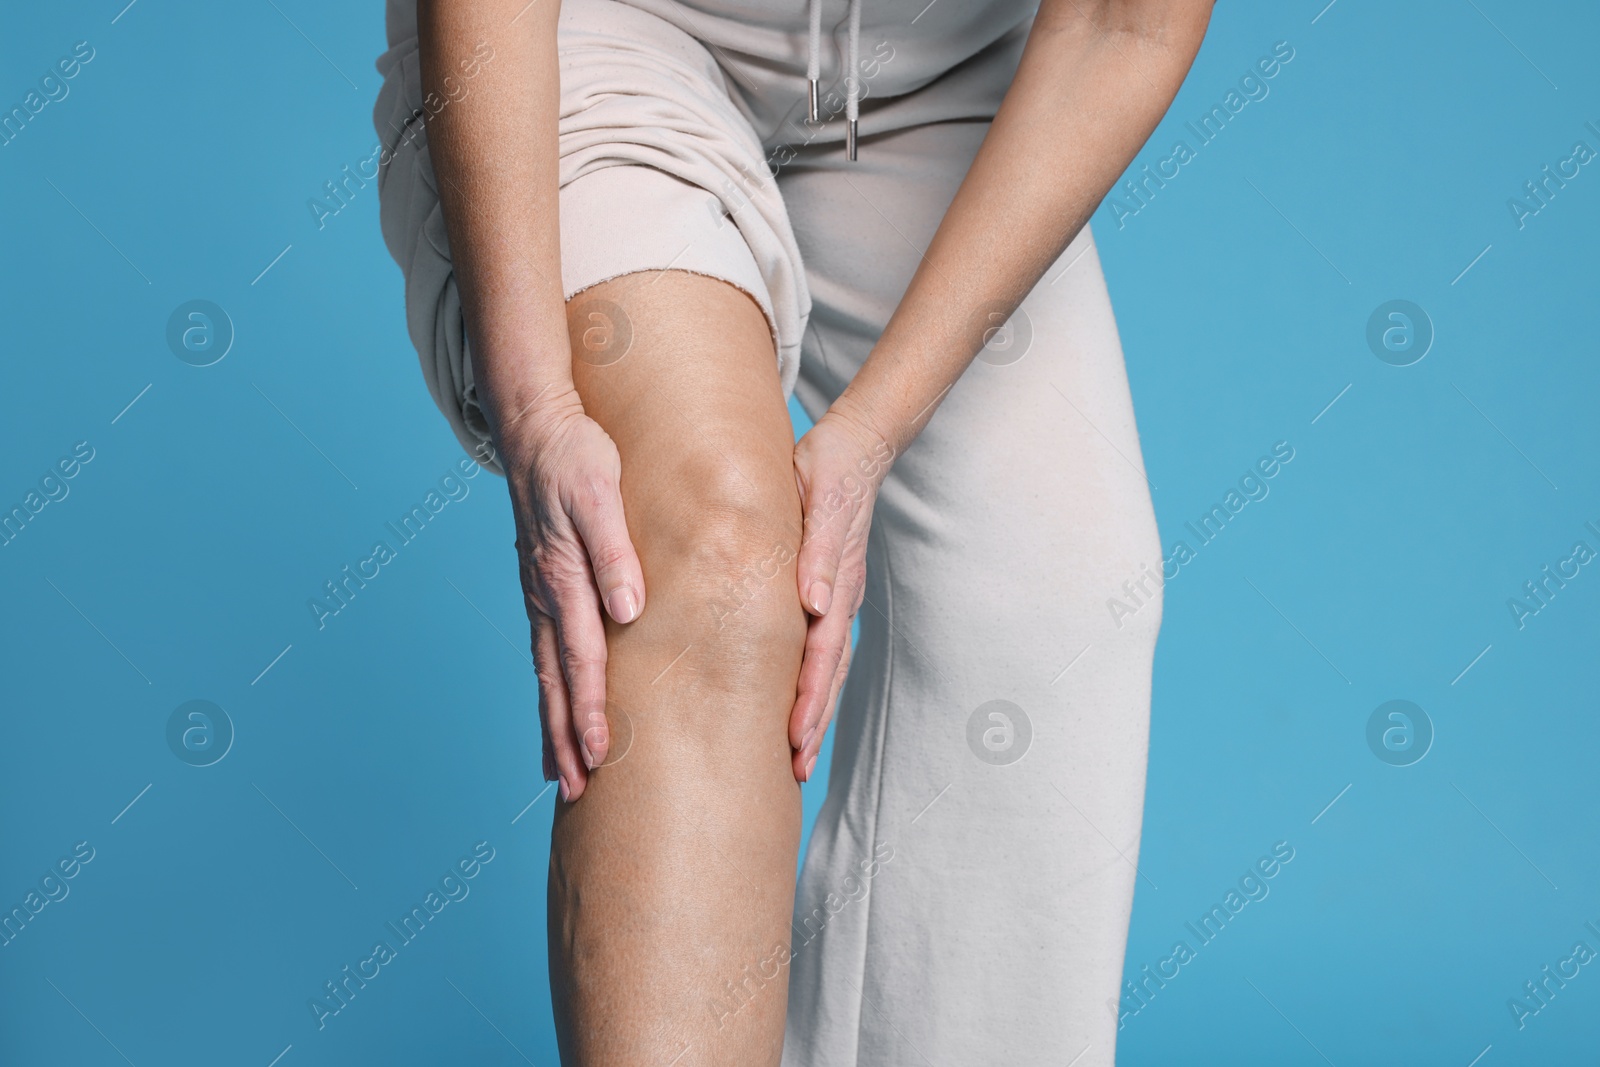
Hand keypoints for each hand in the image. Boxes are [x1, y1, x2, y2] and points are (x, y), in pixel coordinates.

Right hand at [498, 386, 645, 802]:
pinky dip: (550, 692)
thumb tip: (628, 609)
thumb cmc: (576, 456)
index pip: (582, 658)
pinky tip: (558, 712)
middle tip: (576, 790)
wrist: (537, 425)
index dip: (593, 709)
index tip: (601, 755)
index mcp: (563, 577)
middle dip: (566, 738)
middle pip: (555, 681)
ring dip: (554, 724)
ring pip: (546, 674)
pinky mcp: (544, 588)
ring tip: (562, 774)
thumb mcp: (598, 492)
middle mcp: (547, 595)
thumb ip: (613, 551)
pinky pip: (545, 653)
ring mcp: (540, 595)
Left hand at [787, 406, 896, 781]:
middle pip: (828, 672)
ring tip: (795, 755)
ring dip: (812, 710)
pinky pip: (817, 647)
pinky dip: (809, 682)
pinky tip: (790, 703)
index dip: (809, 697)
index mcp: (838, 582)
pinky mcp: (825, 592)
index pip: (823, 653)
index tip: (795, 737)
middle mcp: (840, 598)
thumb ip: (821, 552)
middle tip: (794, 769)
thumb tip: (817, 605)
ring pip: (826, 666)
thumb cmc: (830, 467)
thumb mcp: (822, 500)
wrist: (854, 445)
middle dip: (812, 722)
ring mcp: (836, 598)